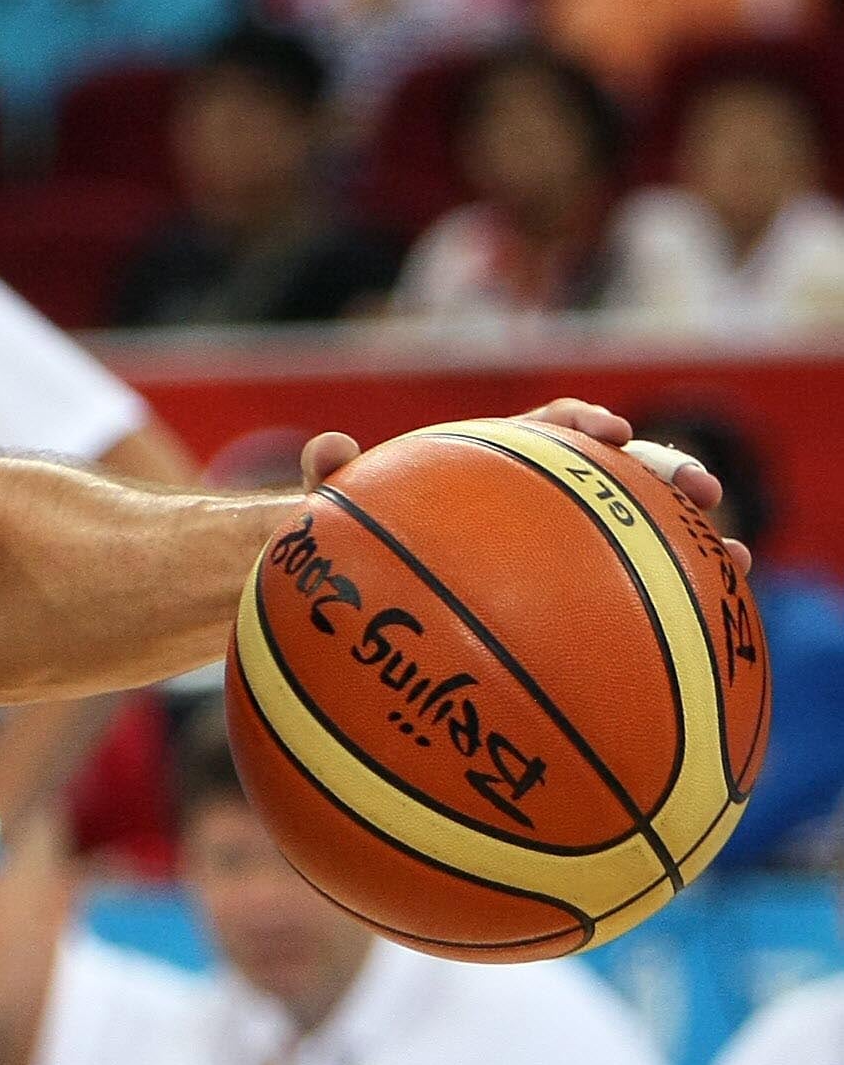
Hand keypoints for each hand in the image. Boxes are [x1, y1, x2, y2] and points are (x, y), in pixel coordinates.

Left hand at [302, 400, 746, 574]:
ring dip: (693, 544)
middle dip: (667, 474)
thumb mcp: (335, 507)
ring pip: (642, 538)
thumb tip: (327, 445)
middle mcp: (542, 503)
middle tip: (703, 489)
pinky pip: (631, 602)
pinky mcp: (577, 600)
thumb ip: (331, 474)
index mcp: (495, 466)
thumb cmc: (355, 540)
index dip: (577, 426)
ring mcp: (566, 550)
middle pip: (618, 477)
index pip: (544, 431)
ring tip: (736, 559)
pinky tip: (709, 638)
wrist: (365, 592)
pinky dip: (671, 611)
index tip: (603, 432)